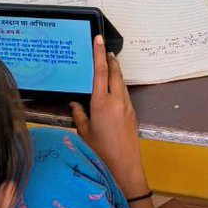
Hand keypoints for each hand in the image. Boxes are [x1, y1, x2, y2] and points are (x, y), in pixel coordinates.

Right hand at [70, 36, 148, 197]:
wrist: (125, 168)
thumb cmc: (100, 153)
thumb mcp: (84, 134)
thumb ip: (79, 115)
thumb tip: (74, 104)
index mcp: (101, 103)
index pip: (99, 72)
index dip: (99, 54)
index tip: (98, 39)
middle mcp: (116, 101)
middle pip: (114, 73)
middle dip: (110, 59)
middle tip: (105, 49)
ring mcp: (127, 106)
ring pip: (121, 83)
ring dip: (115, 72)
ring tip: (109, 64)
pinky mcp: (132, 114)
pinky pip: (124, 94)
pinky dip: (118, 85)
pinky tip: (113, 88)